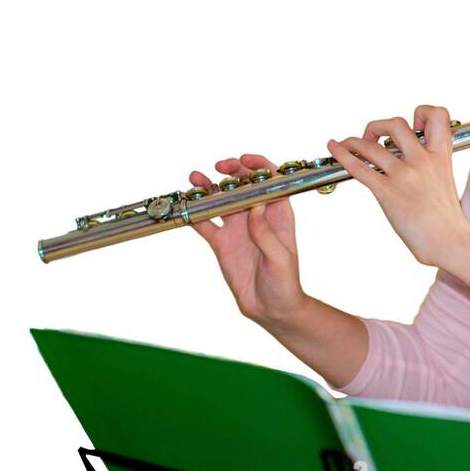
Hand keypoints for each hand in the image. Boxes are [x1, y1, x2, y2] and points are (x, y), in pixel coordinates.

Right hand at [187, 153, 305, 331]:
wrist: (271, 309)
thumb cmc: (285, 284)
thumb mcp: (280, 259)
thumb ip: (266, 234)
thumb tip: (256, 207)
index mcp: (278, 215)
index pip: (270, 182)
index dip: (259, 166)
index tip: (244, 161)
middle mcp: (257, 217)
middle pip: (243, 186)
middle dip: (231, 172)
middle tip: (218, 167)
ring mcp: (238, 228)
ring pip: (221, 200)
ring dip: (209, 188)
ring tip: (195, 179)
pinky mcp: (222, 243)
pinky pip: (205, 223)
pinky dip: (194, 213)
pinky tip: (184, 205)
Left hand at [327, 105, 469, 268]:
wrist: (451, 242)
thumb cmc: (448, 220)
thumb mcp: (446, 181)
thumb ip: (433, 166)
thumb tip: (415, 162)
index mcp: (440, 155)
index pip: (436, 114)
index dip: (421, 112)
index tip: (412, 125)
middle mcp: (422, 160)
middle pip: (396, 123)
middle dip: (379, 126)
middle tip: (374, 139)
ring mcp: (404, 175)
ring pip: (371, 145)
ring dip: (354, 141)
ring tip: (347, 145)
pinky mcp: (388, 192)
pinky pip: (359, 167)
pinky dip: (343, 154)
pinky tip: (334, 148)